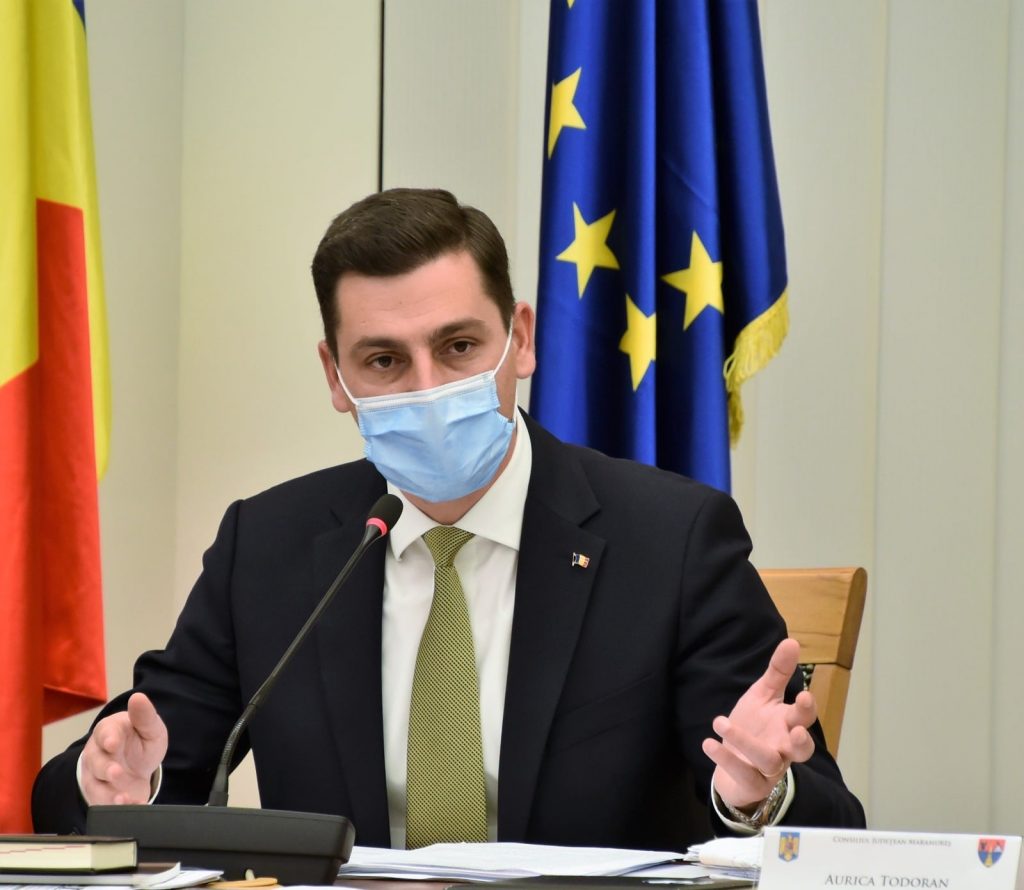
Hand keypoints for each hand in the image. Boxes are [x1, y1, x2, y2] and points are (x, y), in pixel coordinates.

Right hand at [80, 692, 167, 804]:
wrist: (137, 765)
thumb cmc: (140, 741)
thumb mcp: (149, 727)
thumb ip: (144, 716)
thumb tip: (138, 697)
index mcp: (108, 732)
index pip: (104, 733)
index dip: (108, 738)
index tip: (113, 742)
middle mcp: (97, 754)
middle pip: (96, 763)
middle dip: (107, 769)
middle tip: (117, 772)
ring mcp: (96, 777)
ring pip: (97, 786)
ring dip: (109, 793)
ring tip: (122, 798)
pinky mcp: (101, 796)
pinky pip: (104, 803)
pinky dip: (116, 807)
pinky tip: (129, 807)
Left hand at [701, 638, 815, 810]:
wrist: (734, 763)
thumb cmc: (756, 725)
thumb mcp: (764, 696)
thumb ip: (778, 672)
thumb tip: (792, 641)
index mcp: (788, 724)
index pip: (804, 718)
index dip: (807, 709)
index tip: (804, 694)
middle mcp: (784, 749)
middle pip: (802, 750)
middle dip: (802, 741)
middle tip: (797, 730)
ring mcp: (769, 769)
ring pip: (767, 761)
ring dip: (745, 742)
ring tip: (719, 721)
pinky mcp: (751, 782)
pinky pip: (742, 774)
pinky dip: (726, 759)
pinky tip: (709, 743)